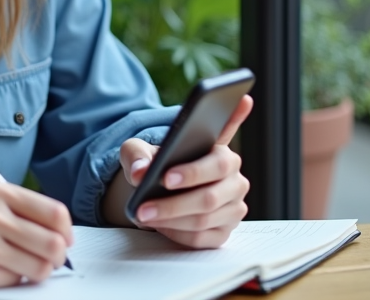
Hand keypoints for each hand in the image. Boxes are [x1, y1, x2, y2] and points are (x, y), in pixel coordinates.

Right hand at [0, 180, 72, 289]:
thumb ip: (21, 208)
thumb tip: (62, 231)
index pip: (54, 212)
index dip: (66, 231)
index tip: (64, 238)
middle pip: (53, 243)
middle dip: (57, 255)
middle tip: (50, 258)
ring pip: (40, 267)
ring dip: (38, 270)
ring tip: (24, 264)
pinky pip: (16, 281)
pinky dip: (13, 278)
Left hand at [120, 94, 252, 248]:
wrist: (160, 191)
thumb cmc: (156, 164)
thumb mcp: (138, 150)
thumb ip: (136, 155)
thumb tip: (140, 172)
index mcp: (218, 147)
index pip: (228, 133)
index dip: (214, 141)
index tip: (184, 160)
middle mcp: (233, 176)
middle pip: (212, 191)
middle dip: (177, 199)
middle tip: (147, 202)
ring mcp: (234, 205)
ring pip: (205, 216)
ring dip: (171, 218)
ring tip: (144, 214)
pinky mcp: (225, 230)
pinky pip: (203, 237)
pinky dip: (178, 233)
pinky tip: (159, 226)